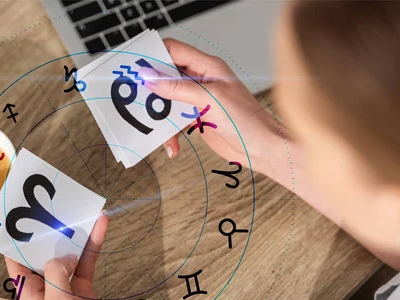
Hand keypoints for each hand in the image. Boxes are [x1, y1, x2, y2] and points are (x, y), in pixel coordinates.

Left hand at [4, 214, 134, 299]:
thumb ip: (56, 273)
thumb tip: (63, 255)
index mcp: (29, 293)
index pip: (15, 261)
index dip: (14, 240)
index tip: (17, 216)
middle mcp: (44, 287)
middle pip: (43, 253)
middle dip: (48, 231)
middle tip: (54, 205)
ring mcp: (64, 287)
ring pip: (66, 254)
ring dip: (74, 235)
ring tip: (80, 210)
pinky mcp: (83, 288)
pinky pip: (86, 261)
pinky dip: (92, 245)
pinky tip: (100, 227)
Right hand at [139, 39, 285, 176]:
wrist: (261, 149)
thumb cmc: (248, 121)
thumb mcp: (210, 99)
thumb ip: (179, 89)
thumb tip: (152, 79)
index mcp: (208, 67)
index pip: (174, 51)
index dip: (154, 56)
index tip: (137, 68)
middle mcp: (201, 81)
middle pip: (166, 77)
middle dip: (152, 90)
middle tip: (138, 100)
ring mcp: (198, 100)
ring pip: (167, 102)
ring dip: (160, 117)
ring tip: (157, 128)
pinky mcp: (196, 119)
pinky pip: (173, 122)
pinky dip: (169, 134)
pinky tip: (173, 145)